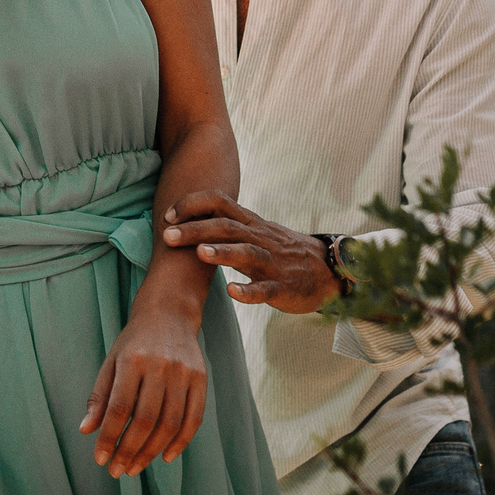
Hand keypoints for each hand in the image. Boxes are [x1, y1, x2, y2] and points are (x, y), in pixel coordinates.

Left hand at [77, 304, 207, 478]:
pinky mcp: (202, 379)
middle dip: (129, 451)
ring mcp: (184, 372)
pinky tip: (165, 457)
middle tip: (117, 471)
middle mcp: (160, 365)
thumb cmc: (134, 343)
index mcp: (132, 360)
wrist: (169, 314)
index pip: (119, 407)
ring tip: (135, 468)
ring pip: (170, 423)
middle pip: (145, 419)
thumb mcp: (111, 362)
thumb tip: (86, 431)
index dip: (109, 437)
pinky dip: (181, 442)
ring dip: (152, 452)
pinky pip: (194, 419)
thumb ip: (99, 397)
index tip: (100, 459)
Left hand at [162, 190, 338, 315]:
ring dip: (222, 252)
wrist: (326, 270)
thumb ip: (227, 227)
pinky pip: (265, 290)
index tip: (168, 215)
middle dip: (196, 229)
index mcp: (250, 224)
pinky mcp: (282, 287)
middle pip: (226, 227)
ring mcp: (272, 263)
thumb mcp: (255, 233)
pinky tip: (232, 292)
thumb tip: (189, 221)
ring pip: (247, 253)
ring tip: (199, 253)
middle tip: (167, 236)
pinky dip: (249, 291)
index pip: (219, 202)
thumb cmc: (281, 251)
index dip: (192, 204)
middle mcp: (260, 238)